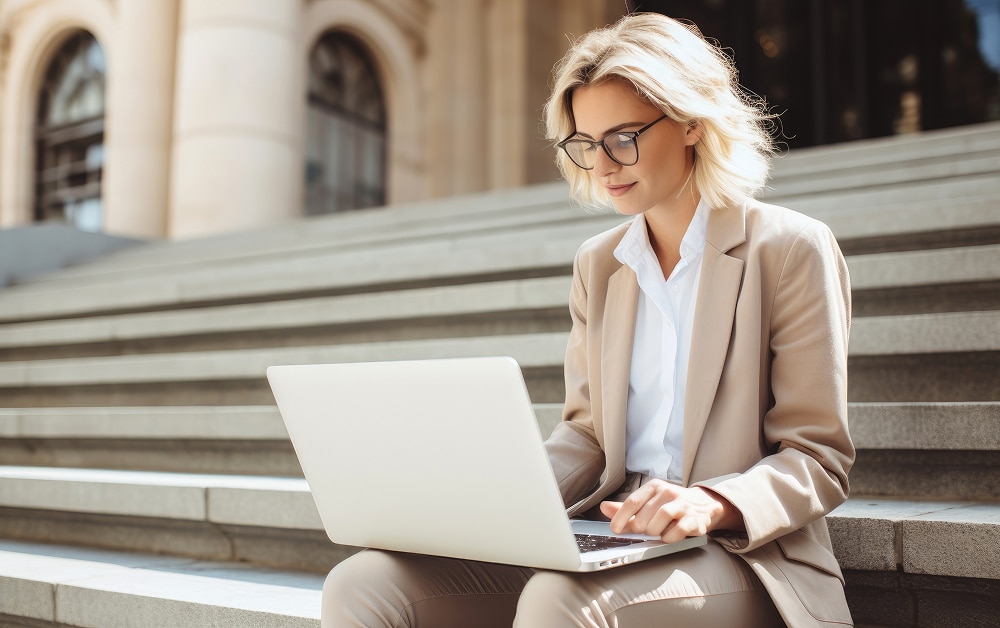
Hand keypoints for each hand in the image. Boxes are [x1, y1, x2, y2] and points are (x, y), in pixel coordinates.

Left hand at [599, 480, 742, 542]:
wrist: (703, 504)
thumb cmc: (669, 505)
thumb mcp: (648, 502)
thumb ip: (626, 508)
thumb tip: (603, 507)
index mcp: (654, 487)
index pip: (632, 502)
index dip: (620, 517)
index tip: (615, 530)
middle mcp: (668, 492)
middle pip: (643, 517)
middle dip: (640, 528)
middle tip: (644, 530)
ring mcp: (682, 505)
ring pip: (658, 523)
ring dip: (654, 533)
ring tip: (656, 532)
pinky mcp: (694, 519)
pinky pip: (676, 532)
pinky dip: (669, 538)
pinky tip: (668, 536)